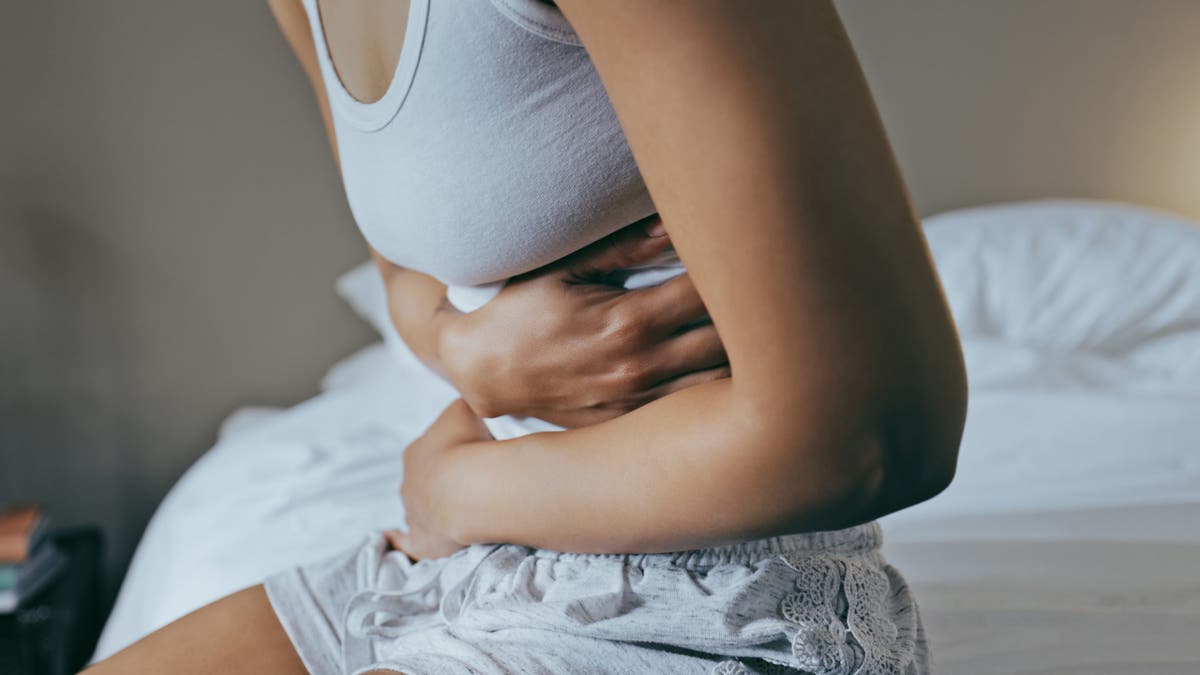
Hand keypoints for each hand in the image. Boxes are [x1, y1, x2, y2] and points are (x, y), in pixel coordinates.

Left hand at [390, 399, 491, 560]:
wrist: (472, 487)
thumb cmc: (469, 444)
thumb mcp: (466, 409)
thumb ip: (462, 409)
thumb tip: (467, 412)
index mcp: (416, 452)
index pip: (430, 451)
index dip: (450, 453)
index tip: (471, 456)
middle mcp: (408, 482)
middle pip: (424, 481)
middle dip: (443, 482)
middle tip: (473, 484)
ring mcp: (412, 513)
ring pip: (419, 509)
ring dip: (435, 509)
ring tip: (463, 511)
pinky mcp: (421, 542)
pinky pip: (408, 543)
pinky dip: (403, 541)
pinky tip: (398, 541)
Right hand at [437, 215, 728, 427]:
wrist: (480, 372)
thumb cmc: (519, 311)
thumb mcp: (561, 269)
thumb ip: (622, 248)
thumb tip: (673, 224)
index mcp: (628, 321)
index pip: (710, 294)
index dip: (736, 271)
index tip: (746, 253)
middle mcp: (640, 366)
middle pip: (728, 339)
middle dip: (749, 310)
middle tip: (760, 284)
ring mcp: (638, 401)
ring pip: (720, 381)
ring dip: (742, 354)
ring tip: (751, 326)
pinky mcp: (631, 422)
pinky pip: (692, 406)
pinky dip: (716, 385)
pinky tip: (723, 363)